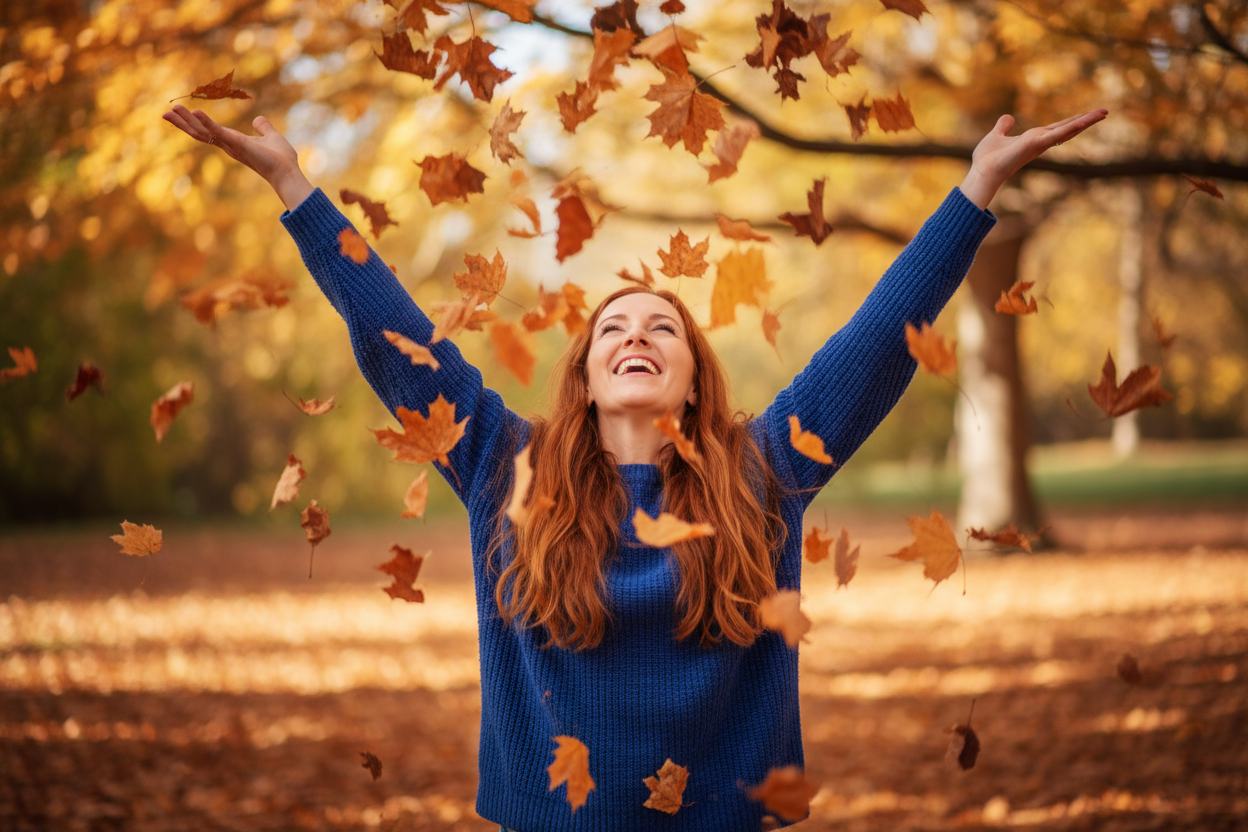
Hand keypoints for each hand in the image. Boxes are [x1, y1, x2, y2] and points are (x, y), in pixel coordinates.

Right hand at [161, 106, 313, 209]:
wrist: (287, 172)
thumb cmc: (281, 159)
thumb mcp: (271, 137)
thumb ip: (263, 128)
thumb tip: (258, 120)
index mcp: (233, 142)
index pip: (208, 132)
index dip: (194, 123)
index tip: (181, 114)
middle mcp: (228, 145)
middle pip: (199, 133)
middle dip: (182, 123)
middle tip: (165, 113)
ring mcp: (231, 145)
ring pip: (202, 132)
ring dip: (186, 121)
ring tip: (170, 110)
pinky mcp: (237, 144)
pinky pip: (217, 132)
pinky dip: (206, 122)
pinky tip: (195, 112)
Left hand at [959, 109, 1108, 209]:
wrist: (982, 171)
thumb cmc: (987, 158)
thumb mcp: (996, 136)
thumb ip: (1003, 127)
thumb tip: (1008, 117)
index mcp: (1034, 139)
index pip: (1058, 128)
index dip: (1073, 121)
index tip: (1088, 115)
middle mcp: (1040, 142)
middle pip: (1068, 128)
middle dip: (1086, 120)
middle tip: (1105, 111)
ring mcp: (1039, 143)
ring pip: (1067, 130)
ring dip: (1086, 121)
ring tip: (1104, 112)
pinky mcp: (1035, 144)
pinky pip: (1057, 135)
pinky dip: (1070, 128)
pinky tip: (1084, 121)